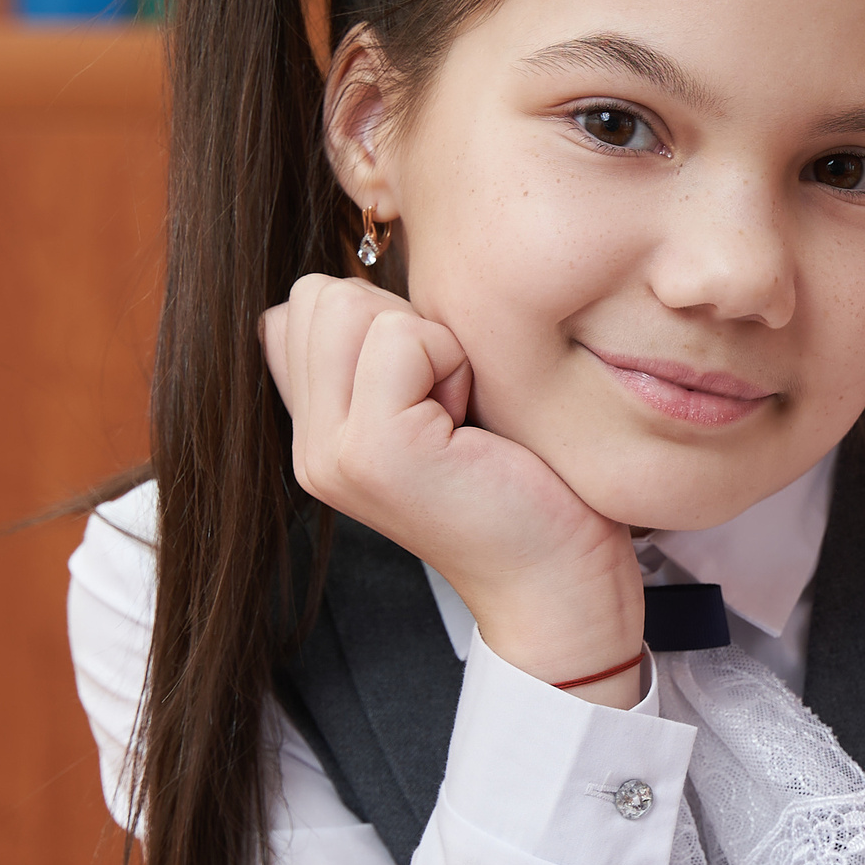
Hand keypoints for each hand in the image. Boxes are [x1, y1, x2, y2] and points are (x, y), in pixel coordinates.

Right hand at [261, 274, 645, 699]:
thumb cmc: (524, 487)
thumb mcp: (440, 403)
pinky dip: (453, 363)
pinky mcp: (374, 452)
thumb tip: (356, 279)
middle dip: (407, 326)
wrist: (560, 585)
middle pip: (322, 294)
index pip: (304, 304)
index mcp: (316, 431)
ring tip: (463, 416)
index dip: (388, 321)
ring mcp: (330, 453)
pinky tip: (473, 427)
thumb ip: (383, 354)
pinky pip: (401, 338)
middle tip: (455, 407)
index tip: (438, 395)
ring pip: (351, 305)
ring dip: (431, 343)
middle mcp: (308, 447)